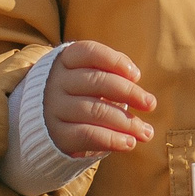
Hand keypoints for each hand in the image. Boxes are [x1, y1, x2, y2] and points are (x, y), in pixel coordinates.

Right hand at [44, 40, 156, 157]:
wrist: (44, 123)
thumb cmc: (78, 92)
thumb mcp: (88, 75)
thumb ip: (111, 72)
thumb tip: (135, 78)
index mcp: (65, 60)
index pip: (90, 52)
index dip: (115, 61)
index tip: (137, 75)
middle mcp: (56, 82)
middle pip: (97, 82)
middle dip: (129, 92)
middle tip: (150, 103)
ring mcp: (54, 108)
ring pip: (95, 110)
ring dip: (126, 122)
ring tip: (146, 132)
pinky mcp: (56, 134)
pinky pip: (87, 135)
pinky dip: (111, 139)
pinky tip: (129, 143)